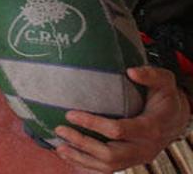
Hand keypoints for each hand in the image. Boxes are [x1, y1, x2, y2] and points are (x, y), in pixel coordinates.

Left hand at [53, 66, 190, 171]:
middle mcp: (144, 148)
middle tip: (60, 129)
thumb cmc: (165, 98)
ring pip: (107, 166)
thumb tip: (130, 71)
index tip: (70, 114)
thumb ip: (150, 75)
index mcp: (151, 128)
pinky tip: (70, 159)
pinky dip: (88, 167)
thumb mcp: (165, 81)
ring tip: (59, 148)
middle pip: (110, 154)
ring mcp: (137, 158)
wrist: (176, 120)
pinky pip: (108, 171)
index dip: (92, 124)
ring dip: (81, 159)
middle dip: (83, 143)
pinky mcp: (130, 163)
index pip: (118, 130)